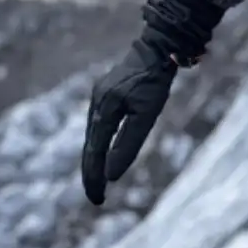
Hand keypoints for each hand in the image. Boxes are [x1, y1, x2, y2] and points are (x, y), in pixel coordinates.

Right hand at [81, 36, 177, 204]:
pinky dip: (99, 143)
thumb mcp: (147, 114)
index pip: (95, 153)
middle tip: (97, 198)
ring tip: (98, 181)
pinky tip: (104, 151)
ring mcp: (99, 98)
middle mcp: (96, 105)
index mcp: (103, 111)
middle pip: (90, 147)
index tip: (97, 200)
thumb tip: (112, 175)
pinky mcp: (106, 94)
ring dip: (94, 159)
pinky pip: (98, 125)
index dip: (95, 178)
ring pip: (93, 136)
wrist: (157, 47)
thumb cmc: (155, 80)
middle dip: (92, 173)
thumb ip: (128, 144)